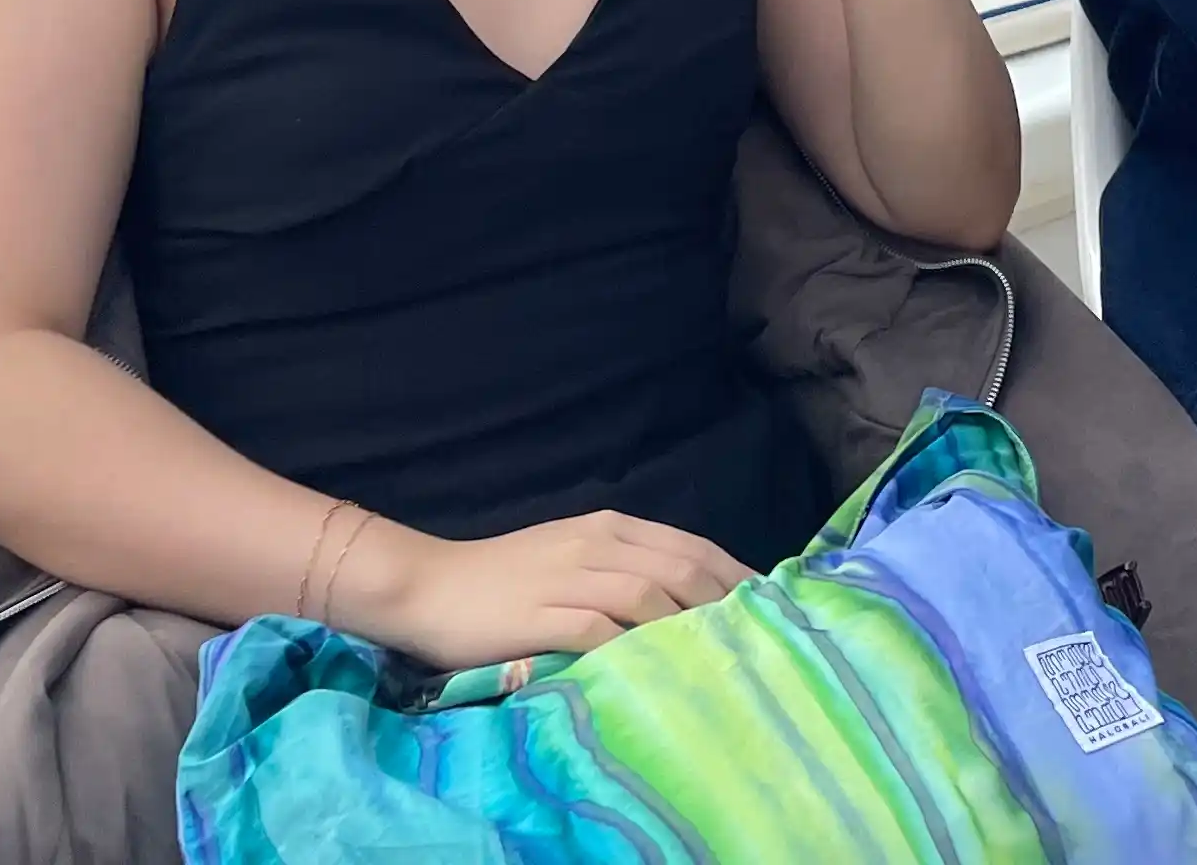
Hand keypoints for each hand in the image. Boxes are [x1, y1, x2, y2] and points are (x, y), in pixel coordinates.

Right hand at [341, 507, 751, 668]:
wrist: (428, 586)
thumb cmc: (503, 578)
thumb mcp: (572, 557)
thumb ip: (623, 568)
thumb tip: (683, 595)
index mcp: (610, 528)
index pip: (690, 546)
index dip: (733, 573)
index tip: (768, 604)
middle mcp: (597, 545)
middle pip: (681, 568)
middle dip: (724, 601)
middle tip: (756, 637)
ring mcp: (569, 577)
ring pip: (649, 594)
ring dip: (688, 624)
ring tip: (720, 657)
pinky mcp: (541, 613)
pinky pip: (600, 629)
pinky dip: (634, 647)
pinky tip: (658, 668)